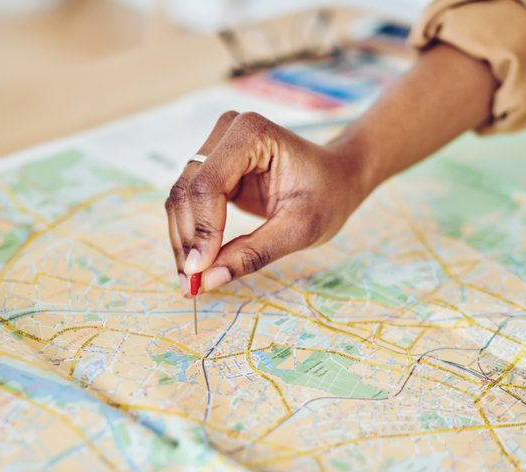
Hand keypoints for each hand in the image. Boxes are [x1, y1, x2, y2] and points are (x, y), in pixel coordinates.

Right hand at [164, 43, 495, 295]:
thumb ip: (257, 253)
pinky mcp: (211, 164)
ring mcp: (215, 145)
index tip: (200, 273)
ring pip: (178, 196)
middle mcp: (228, 131)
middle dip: (186, 240)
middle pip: (185, 189)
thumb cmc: (332, 196)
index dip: (201, 230)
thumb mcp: (303, 229)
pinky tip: (196, 265)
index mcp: (251, 134)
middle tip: (191, 286)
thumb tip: (212, 283)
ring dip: (182, 241)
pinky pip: (186, 202)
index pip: (208, 183)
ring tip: (193, 281)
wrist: (346, 174)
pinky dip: (187, 235)